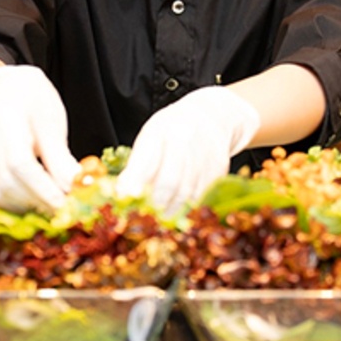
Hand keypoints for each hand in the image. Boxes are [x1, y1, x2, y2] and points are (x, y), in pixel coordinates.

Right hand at [0, 65, 80, 212]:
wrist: (7, 89)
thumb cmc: (33, 103)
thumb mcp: (53, 124)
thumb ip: (61, 159)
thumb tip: (76, 188)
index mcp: (6, 117)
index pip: (20, 163)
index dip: (43, 189)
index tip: (65, 203)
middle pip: (6, 182)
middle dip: (37, 200)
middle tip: (61, 207)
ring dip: (23, 205)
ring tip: (46, 202)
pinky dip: (9, 202)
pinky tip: (28, 198)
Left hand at [116, 86, 260, 215]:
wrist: (210, 117)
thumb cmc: (171, 131)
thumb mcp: (150, 137)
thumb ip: (137, 164)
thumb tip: (122, 194)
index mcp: (161, 129)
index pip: (148, 159)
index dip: (136, 181)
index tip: (126, 198)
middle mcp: (186, 141)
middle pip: (170, 181)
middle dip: (153, 204)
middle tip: (142, 218)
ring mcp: (204, 157)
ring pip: (186, 194)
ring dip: (169, 213)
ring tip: (157, 223)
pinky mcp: (218, 171)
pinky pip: (200, 197)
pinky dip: (186, 210)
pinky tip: (176, 216)